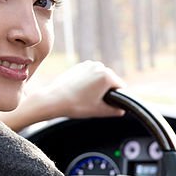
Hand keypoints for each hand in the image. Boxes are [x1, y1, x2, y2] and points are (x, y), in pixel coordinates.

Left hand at [0, 61, 126, 131]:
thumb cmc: (77, 105)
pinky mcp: (79, 66)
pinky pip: (90, 75)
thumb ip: (115, 110)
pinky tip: (80, 92)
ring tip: (86, 98)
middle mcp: (99, 66)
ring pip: (100, 78)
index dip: (117, 98)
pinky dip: (88, 83)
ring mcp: (88, 65)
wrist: (54, 100)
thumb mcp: (100, 111)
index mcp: (107, 75)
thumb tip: (121, 110)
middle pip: (111, 81)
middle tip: (95, 103)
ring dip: (97, 87)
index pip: (121, 87)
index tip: (107, 105)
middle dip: (106, 92)